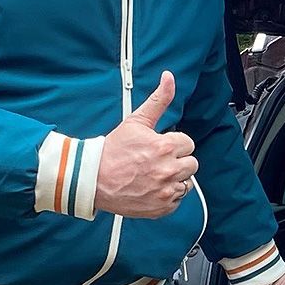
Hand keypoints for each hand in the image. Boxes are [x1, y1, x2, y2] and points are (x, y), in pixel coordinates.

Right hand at [95, 72, 197, 218]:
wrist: (92, 179)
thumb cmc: (113, 149)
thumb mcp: (136, 121)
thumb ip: (158, 100)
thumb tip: (169, 77)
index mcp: (166, 146)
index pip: (188, 143)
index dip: (173, 144)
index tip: (158, 147)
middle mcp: (169, 169)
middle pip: (192, 164)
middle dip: (177, 161)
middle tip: (155, 161)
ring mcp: (166, 191)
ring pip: (186, 182)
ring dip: (174, 179)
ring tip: (152, 175)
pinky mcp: (162, 207)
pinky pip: (177, 200)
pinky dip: (167, 195)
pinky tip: (151, 188)